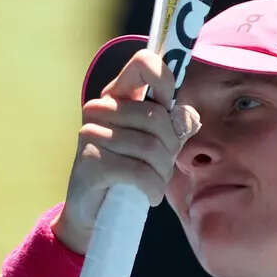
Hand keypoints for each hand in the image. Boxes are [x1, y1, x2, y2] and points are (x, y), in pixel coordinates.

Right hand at [57, 48, 198, 252]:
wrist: (94, 212)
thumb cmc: (129, 172)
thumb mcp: (159, 146)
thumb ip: (175, 127)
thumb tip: (187, 117)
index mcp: (119, 95)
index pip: (143, 64)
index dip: (165, 78)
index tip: (170, 101)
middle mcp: (101, 108)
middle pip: (157, 117)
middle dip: (170, 148)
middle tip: (162, 167)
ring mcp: (91, 133)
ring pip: (151, 147)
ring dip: (162, 174)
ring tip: (154, 184)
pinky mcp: (90, 161)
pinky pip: (138, 171)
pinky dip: (152, 188)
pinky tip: (149, 196)